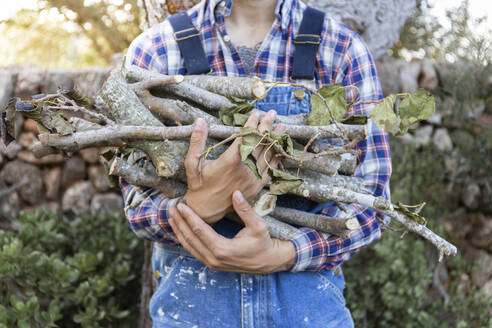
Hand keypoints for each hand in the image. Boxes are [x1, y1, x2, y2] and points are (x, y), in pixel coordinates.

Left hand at [169, 190, 295, 273]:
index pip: (200, 230)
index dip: (189, 217)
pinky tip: (180, 230)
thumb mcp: (258, 225)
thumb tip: (235, 193)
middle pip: (190, 238)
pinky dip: (185, 240)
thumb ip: (245, 209)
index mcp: (223, 249)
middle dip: (179, 222)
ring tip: (171, 217)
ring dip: (179, 231)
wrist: (268, 261)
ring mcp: (212, 263)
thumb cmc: (263, 242)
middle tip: (171, 207)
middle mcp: (214, 258)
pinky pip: (194, 251)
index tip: (181, 205)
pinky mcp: (212, 264)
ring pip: (189, 247)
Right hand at [183, 111, 284, 223]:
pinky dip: (276, 158)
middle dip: (266, 127)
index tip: (255, 114)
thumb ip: (197, 141)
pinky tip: (280, 149)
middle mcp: (244, 170)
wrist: (206, 209)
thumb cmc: (198, 185)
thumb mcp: (192, 163)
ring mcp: (252, 179)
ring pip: (267, 155)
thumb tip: (199, 121)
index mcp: (230, 162)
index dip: (251, 125)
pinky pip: (270, 170)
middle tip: (272, 114)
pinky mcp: (257, 187)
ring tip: (282, 127)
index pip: (245, 138)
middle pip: (259, 144)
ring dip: (275, 140)